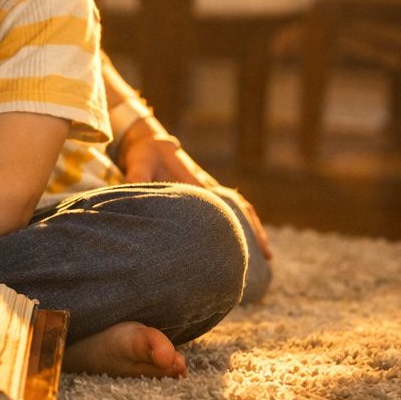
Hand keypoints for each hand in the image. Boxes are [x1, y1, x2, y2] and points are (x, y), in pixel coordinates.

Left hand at [117, 130, 271, 260]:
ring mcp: (208, 189)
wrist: (149, 142)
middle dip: (253, 229)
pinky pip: (228, 209)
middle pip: (239, 207)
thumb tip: (133, 189)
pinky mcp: (203, 193)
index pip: (221, 203)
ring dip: (252, 228)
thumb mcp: (139, 162)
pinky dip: (240, 223)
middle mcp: (208, 186)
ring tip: (265, 255)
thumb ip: (137, 176)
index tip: (244, 240)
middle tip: (268, 257)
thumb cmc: (144, 154)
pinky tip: (243, 242)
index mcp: (196, 182)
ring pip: (238, 209)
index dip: (235, 220)